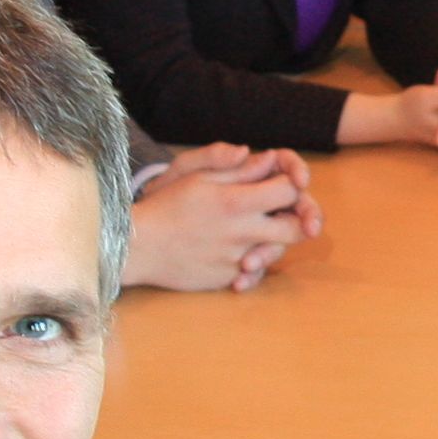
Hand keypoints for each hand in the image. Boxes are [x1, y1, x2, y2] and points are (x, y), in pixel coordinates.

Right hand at [121, 146, 319, 292]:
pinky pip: (255, 272)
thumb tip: (269, 159)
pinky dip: (252, 263)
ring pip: (278, 251)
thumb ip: (237, 169)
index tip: (282, 182)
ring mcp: (236, 259)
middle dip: (299, 218)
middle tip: (287, 211)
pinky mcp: (228, 279)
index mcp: (235, 201)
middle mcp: (241, 232)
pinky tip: (239, 253)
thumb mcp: (197, 175)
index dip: (292, 184)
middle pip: (296, 228)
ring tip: (257, 230)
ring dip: (276, 240)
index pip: (290, 191)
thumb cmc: (165, 205)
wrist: (137, 245)